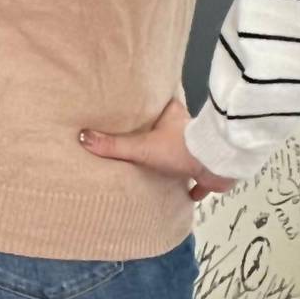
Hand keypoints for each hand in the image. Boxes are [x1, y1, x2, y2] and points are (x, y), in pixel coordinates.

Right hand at [79, 98, 235, 202]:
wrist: (216, 164)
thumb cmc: (179, 148)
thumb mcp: (142, 147)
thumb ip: (114, 145)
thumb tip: (82, 137)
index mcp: (173, 115)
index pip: (163, 103)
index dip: (155, 103)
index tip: (145, 103)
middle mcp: (188, 130)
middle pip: (172, 128)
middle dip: (163, 133)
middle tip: (147, 138)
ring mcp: (201, 150)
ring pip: (186, 152)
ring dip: (178, 159)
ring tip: (162, 166)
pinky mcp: (210, 171)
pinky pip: (200, 180)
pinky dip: (195, 187)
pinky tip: (188, 195)